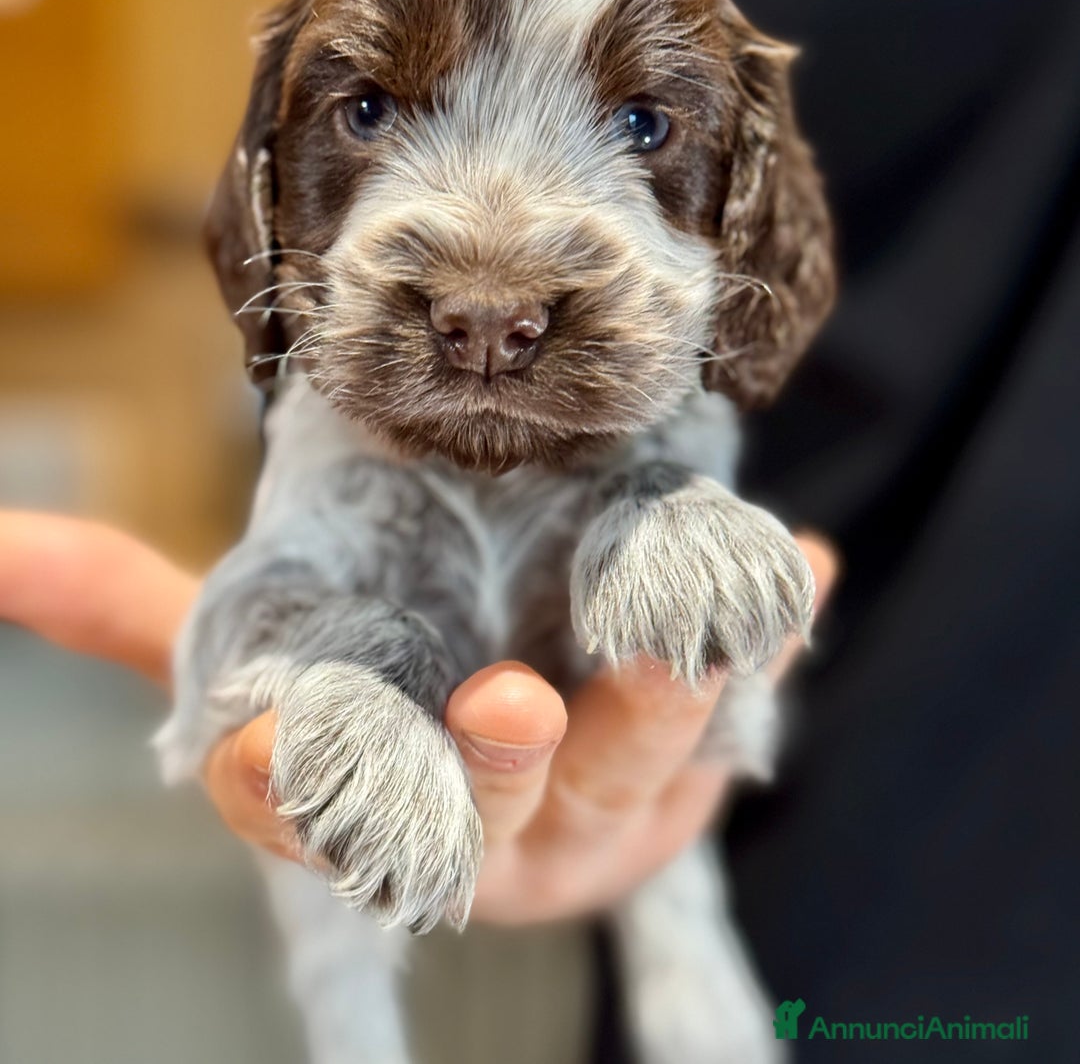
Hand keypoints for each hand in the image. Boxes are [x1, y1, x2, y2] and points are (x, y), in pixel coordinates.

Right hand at [0, 510, 835, 923]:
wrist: (516, 722)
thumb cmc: (369, 686)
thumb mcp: (262, 643)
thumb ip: (133, 604)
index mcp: (361, 807)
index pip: (315, 817)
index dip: (299, 790)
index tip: (281, 742)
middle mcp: (478, 825)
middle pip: (485, 818)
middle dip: (494, 774)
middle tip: (507, 707)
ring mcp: (594, 807)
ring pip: (630, 771)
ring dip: (662, 703)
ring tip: (690, 627)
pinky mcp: (686, 765)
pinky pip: (742, 702)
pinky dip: (767, 633)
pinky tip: (799, 567)